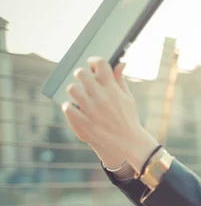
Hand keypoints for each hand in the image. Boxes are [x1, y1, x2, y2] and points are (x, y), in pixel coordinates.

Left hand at [61, 57, 158, 171]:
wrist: (128, 143)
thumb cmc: (127, 118)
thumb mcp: (128, 98)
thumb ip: (120, 79)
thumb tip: (120, 62)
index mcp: (114, 90)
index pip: (100, 64)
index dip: (94, 61)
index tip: (92, 65)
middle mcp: (102, 98)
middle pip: (81, 74)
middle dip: (82, 75)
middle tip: (84, 80)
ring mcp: (92, 111)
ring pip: (72, 89)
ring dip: (75, 91)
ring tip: (80, 96)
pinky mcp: (84, 123)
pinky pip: (67, 108)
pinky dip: (69, 107)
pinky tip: (75, 108)